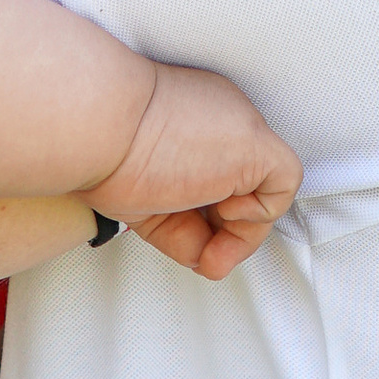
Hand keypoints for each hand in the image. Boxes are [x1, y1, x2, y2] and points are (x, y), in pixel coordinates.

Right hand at [93, 63, 301, 278]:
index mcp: (191, 120)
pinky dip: (257, 216)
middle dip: (221, 230)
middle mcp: (220, 121)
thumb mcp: (146, 200)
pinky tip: (222, 208)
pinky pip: (284, 185)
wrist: (94, 125)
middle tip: (199, 249)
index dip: (203, 215)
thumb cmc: (101, 151)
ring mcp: (240, 129)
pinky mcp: (256, 144)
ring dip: (239, 235)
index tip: (176, 230)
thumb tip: (209, 258)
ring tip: (207, 240)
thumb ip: (183, 227)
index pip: (217, 175)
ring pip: (266, 193)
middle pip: (241, 188)